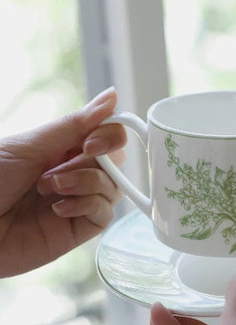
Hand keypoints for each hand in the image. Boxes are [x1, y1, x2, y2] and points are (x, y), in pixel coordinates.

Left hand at [0, 87, 126, 276]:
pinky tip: (57, 209)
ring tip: (48, 188)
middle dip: (97, 160)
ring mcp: (78, 201)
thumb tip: (112, 95)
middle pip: (116, 160)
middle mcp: (74, 173)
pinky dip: (87, 206)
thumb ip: (75, 124)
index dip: (110, 135)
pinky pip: (105, 214)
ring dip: (85, 182)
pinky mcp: (78, 229)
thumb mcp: (31, 146)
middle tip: (64, 166)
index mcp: (62, 148)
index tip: (91, 143)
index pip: (107, 134)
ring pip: (114, 186)